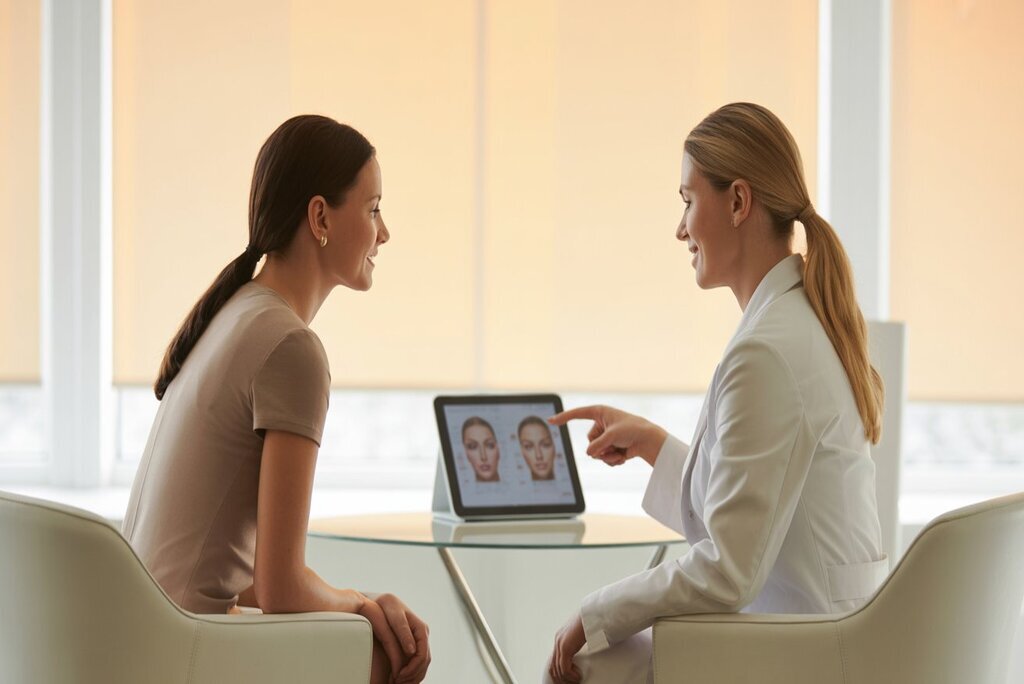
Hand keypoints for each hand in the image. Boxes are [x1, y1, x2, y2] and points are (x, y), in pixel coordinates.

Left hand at [366, 593, 430, 683]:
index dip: (412, 669)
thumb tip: (412, 651)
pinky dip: (409, 673)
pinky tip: (397, 678)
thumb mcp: (393, 614)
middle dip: (412, 676)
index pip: (423, 655)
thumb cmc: (385, 605)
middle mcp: (422, 636)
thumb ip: (403, 630)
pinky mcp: (411, 645)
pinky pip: (415, 663)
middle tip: (396, 683)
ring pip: (422, 665)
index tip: (398, 676)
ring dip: (412, 677)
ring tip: (396, 683)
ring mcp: (418, 641)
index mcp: (421, 629)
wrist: (379, 601)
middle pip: (424, 663)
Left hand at [547, 613, 585, 682]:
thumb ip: (578, 642)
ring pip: (558, 669)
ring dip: (567, 679)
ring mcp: (560, 644)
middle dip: (560, 679)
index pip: (554, 660)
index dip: (558, 672)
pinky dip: (571, 675)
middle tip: (570, 683)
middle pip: (553, 666)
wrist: (591, 614)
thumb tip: (583, 649)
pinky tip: (578, 676)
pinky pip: (564, 668)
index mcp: (561, 638)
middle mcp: (558, 641)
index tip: (567, 679)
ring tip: (576, 681)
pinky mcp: (566, 648)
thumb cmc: (590, 622)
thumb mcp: (581, 635)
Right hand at [549, 405, 666, 466]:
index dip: (563, 417)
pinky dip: (613, 460)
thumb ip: (597, 445)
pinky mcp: (612, 447)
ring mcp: (606, 437)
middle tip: (614, 446)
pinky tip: (624, 456)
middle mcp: (601, 424)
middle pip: (589, 441)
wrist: (650, 441)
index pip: (577, 414)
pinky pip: (603, 457)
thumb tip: (590, 453)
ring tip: (620, 452)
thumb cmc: (634, 430)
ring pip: (596, 452)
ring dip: (608, 456)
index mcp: (600, 412)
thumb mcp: (612, 436)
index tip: (550, 420)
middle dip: (600, 447)